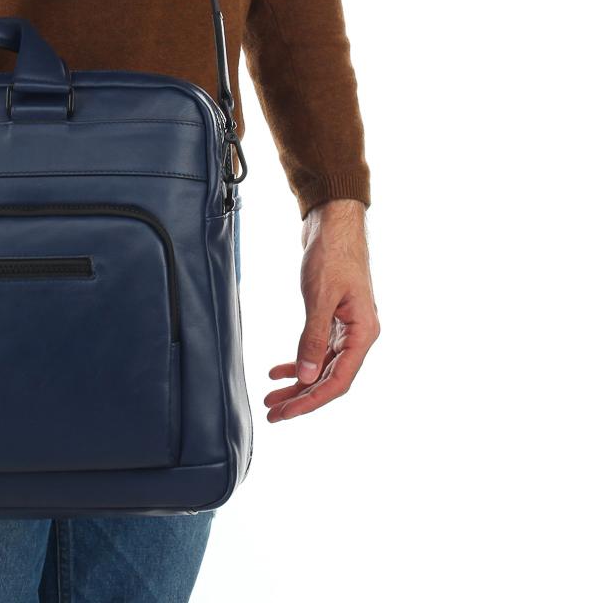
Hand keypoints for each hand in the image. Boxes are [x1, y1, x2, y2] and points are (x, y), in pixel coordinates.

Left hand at [265, 198, 379, 421]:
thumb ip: (313, 337)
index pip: (338, 380)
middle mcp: (359, 334)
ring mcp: (347, 326)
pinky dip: (298, 359)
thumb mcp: (320, 297)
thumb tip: (307, 378)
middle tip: (273, 413)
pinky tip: (278, 369)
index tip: (286, 414)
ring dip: (297, 381)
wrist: (333, 221)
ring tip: (271, 396)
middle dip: (301, 397)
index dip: (311, 400)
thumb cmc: (332, 254)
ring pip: (321, 364)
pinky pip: (317, 347)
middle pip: (329, 377)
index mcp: (363, 333)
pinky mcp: (333, 316)